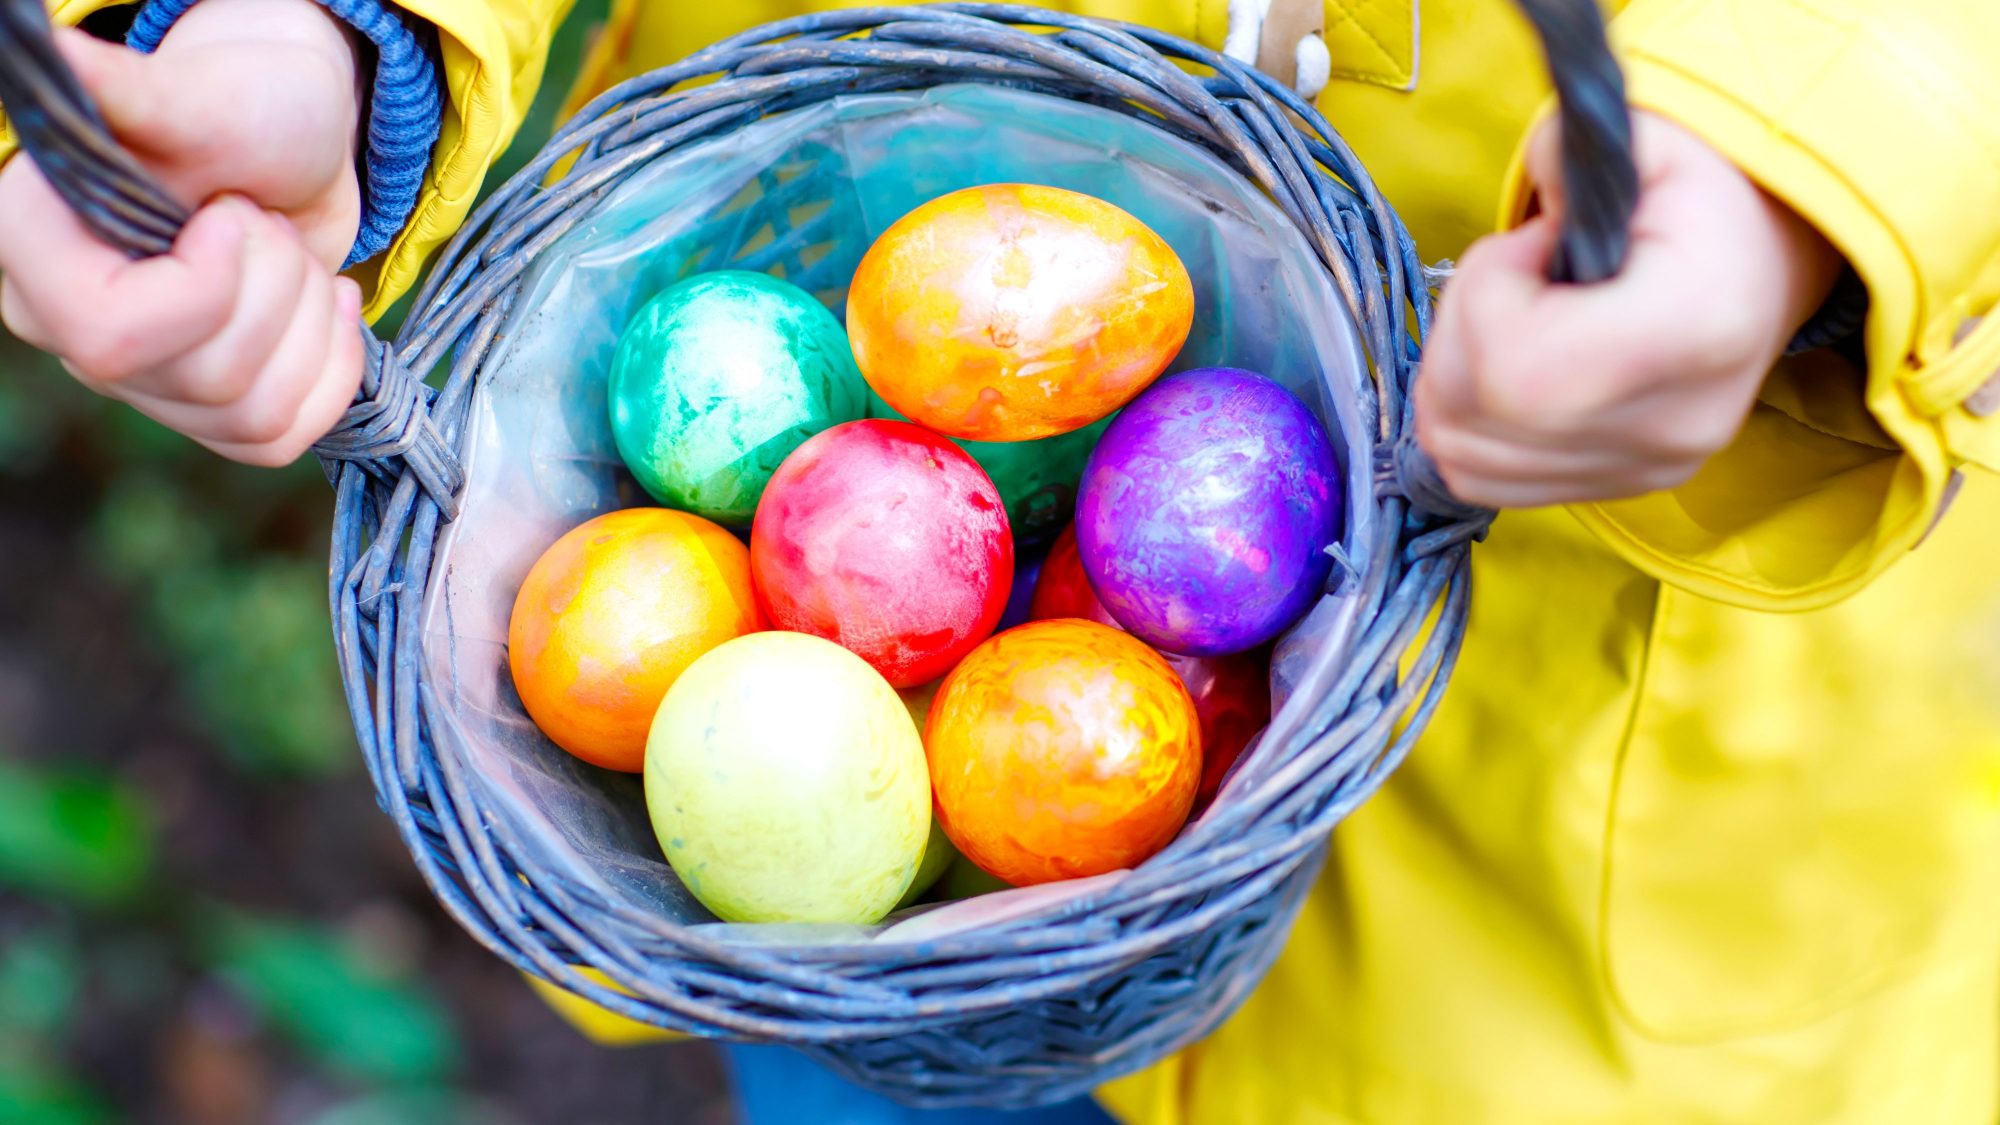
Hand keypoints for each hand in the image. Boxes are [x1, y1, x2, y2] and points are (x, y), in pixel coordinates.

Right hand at [0, 0, 366, 466]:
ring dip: (310, 323)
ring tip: (291, 253)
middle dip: (277, 288)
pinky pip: (278, 440)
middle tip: (266, 220)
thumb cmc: (239, 109)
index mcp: (34, 245)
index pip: (111, 333)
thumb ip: (133, 92)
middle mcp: (63, 324)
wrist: (288, 151)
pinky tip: (329, 306)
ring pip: (251, 414)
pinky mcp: (198, 407)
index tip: (235, 215)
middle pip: (203, 378)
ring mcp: (132, 377)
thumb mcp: (198, 94)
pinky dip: (332, 371)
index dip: (205, 286)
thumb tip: (66, 56)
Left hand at [1413, 112, 1844, 508]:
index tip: (1526, 246)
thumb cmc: (1697, 196)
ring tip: (1516, 321)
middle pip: (1474, 417)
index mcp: (1695, 329)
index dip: (1484, 296)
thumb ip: (1561, 151)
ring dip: (1452, 379)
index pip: (1514, 369)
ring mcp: (1650, 469)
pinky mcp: (1623, 487)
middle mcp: (1678, 424)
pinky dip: (1468, 423)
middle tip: (1513, 281)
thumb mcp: (1643, 136)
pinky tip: (1512, 368)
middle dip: (1456, 333)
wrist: (1760, 260)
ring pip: (1462, 456)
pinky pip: (1484, 479)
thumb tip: (1524, 206)